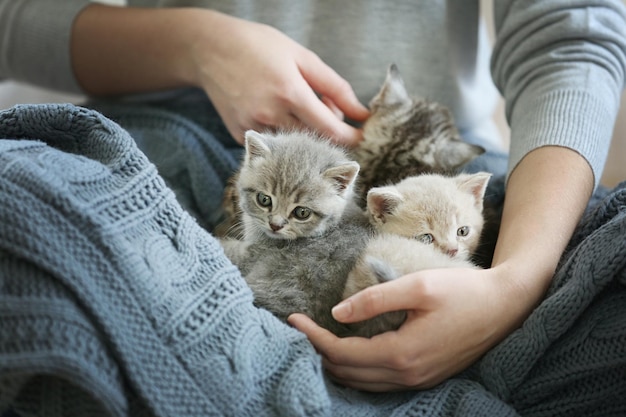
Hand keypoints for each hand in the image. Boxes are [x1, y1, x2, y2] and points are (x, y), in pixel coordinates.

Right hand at [188, 12, 369, 144]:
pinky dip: (282, 130)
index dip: (351, 136)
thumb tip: (361, 112)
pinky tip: (274, 109)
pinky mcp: (240, 134)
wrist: (209, 49)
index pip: (331, 130)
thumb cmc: (258, 46)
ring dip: (304, 130)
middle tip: (325, 108)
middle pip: (314, 139)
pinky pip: (273, 142)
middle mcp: (271, 115)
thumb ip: (335, 87)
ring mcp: (253, 127)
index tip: (362, 136)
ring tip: (296, 104)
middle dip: (328, 129)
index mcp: (291, 93)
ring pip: (293, 142)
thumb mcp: (302, 57)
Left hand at [288, 265, 520, 391]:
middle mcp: (407, 375)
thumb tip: (337, 312)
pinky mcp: (425, 377)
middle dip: (319, 352)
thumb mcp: (418, 286)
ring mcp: (418, 380)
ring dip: (336, 363)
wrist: (506, 307)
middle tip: (301, 329)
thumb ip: (375, 299)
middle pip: (347, 372)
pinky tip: (349, 351)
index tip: (293, 319)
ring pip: (362, 382)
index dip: (313, 337)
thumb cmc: (464, 291)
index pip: (342, 352)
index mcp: (402, 353)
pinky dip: (357, 369)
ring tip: (317, 340)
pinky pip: (380, 382)